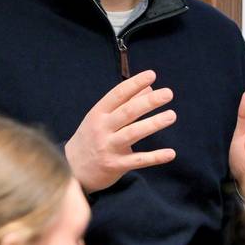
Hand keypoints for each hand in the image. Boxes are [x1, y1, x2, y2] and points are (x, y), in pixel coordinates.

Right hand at [65, 70, 177, 192]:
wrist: (72, 169)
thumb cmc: (91, 137)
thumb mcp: (102, 118)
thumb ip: (126, 103)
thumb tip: (150, 88)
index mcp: (98, 113)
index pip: (118, 95)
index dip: (134, 84)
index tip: (151, 75)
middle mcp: (102, 128)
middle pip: (127, 112)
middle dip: (148, 102)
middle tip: (168, 93)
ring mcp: (108, 147)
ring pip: (133, 133)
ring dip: (153, 124)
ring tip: (171, 115)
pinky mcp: (115, 166)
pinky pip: (138, 160)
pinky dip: (154, 157)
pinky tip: (171, 153)